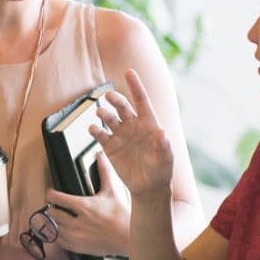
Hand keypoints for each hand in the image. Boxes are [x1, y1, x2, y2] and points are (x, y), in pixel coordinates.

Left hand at [45, 148, 133, 255]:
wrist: (129, 238)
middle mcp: (78, 222)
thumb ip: (104, 171)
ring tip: (58, 218)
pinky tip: (64, 231)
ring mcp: (77, 237)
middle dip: (52, 208)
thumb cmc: (122, 215)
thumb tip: (101, 155)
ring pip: (54, 228)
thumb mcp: (112, 191)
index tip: (51, 193)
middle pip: (52, 213)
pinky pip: (59, 242)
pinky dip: (58, 236)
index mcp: (84, 206)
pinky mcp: (78, 248)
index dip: (50, 194)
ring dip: (54, 222)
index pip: (56, 198)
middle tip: (56, 206)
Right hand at [90, 69, 174, 199]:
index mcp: (149, 124)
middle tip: (110, 96)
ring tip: (101, 113)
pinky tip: (93, 129)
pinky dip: (95, 131)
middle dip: (116, 99)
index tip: (129, 72)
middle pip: (122, 107)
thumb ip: (164, 147)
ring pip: (109, 118)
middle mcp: (133, 126)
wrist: (148, 187)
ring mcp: (121, 135)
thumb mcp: (166, 160)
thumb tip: (162, 133)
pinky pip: (100, 135)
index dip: (135, 86)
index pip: (141, 100)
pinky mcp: (110, 146)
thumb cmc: (161, 171)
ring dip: (104, 114)